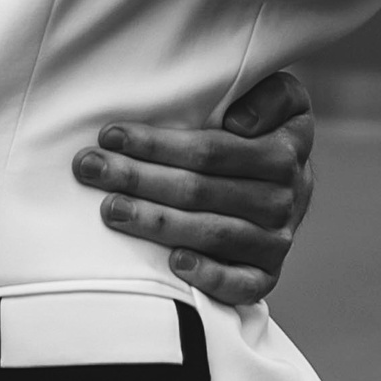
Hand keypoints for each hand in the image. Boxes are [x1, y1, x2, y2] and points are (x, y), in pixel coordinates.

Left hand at [71, 70, 315, 305]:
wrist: (290, 185)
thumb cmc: (264, 132)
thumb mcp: (281, 99)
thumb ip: (271, 95)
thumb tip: (239, 122)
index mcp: (285, 150)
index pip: (212, 150)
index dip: (158, 144)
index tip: (110, 135)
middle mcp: (286, 198)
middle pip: (201, 190)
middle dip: (139, 178)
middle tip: (90, 169)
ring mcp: (276, 240)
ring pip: (212, 232)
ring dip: (157, 222)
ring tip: (110, 209)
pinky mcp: (266, 275)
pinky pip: (242, 285)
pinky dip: (209, 275)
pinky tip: (173, 264)